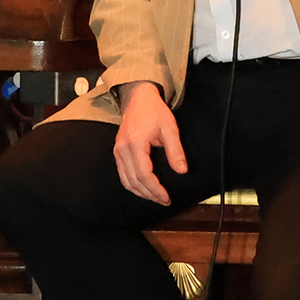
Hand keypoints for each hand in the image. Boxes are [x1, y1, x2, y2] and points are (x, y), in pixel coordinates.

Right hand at [112, 82, 183, 204]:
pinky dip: (132, 184)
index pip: (144, 175)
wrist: (138, 98)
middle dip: (149, 195)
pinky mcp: (118, 151)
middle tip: (163, 201)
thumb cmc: (153, 110)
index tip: (166, 198)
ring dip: (140, 192)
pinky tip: (143, 188)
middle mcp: (123, 149)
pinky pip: (122, 174)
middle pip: (133, 181)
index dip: (155, 190)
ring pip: (126, 180)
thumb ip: (175, 151)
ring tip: (155, 197)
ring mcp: (118, 151)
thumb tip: (181, 170)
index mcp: (135, 144)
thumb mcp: (170, 128)